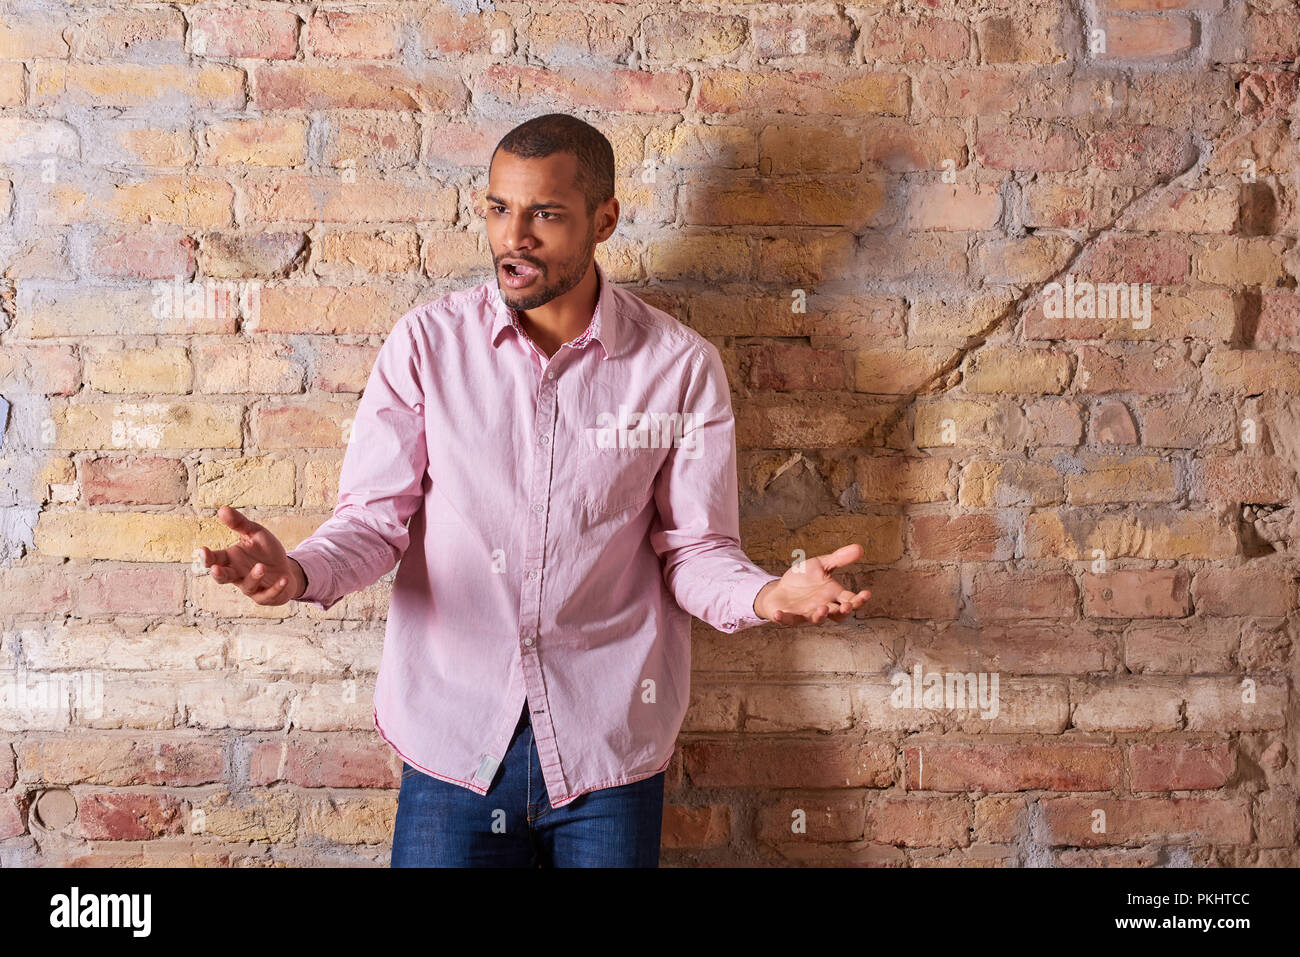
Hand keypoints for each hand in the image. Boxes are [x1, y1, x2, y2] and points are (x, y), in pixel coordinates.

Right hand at [201, 506, 304, 605]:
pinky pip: (269, 594)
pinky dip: (276, 587)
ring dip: (253, 577)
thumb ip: (240, 523)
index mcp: (231, 559)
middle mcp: (237, 575)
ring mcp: (251, 587)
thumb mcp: (255, 533)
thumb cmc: (266, 551)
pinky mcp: (266, 596)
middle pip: (223, 578)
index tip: (203, 550)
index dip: (207, 557)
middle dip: (218, 574)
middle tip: (215, 569)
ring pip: (247, 586)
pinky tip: (284, 578)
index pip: (214, 559)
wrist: (286, 568)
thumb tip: (222, 509)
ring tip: (261, 567)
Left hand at [753, 543, 869, 625]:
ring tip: (822, 609)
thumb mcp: (821, 565)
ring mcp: (806, 613)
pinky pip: (787, 620)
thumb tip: (860, 548)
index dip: (859, 599)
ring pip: (817, 619)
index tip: (867, 593)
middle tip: (847, 606)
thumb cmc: (804, 579)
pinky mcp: (789, 617)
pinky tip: (778, 614)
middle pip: (838, 614)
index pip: (850, 599)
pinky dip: (783, 618)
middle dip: (843, 611)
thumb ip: (838, 559)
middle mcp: (823, 607)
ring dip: (820, 616)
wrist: (782, 588)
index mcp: (833, 595)